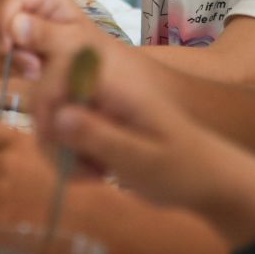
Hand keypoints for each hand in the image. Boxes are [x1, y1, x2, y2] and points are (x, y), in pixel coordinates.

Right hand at [0, 0, 89, 77]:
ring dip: (3, 61)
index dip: (1, 19)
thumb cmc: (88, 50)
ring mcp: (5, 17)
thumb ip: (47, 34)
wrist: (89, 66)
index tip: (6, 47)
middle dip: (4, 47)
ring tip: (34, 70)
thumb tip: (13, 26)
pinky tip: (22, 71)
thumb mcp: (75, 42)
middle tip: (32, 67)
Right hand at [24, 27, 254, 244]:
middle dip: (50, 136)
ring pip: (51, 117)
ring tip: (90, 175)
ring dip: (60, 150)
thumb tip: (56, 116)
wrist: (209, 181)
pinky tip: (92, 173)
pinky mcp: (97, 122)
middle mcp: (103, 86)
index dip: (45, 105)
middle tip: (76, 170)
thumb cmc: (183, 170)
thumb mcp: (141, 159)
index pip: (58, 71)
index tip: (55, 142)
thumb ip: (98, 136)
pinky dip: (69, 155)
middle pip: (48, 95)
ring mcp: (99, 104)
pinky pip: (64, 132)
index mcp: (117, 82)